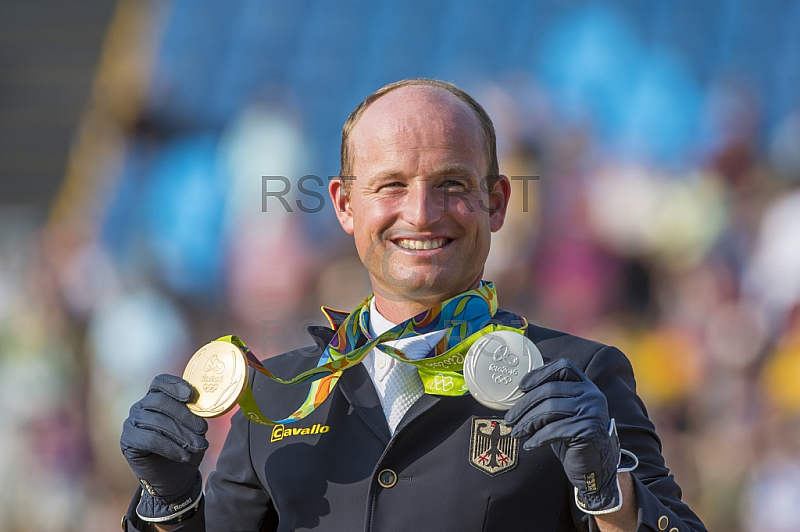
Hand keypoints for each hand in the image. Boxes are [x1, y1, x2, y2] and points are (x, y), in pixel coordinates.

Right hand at [121, 374, 208, 520]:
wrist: (174, 477)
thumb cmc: (185, 446)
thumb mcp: (194, 426)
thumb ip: (195, 412)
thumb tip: (206, 402)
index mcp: (156, 396)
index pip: (161, 381)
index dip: (175, 385)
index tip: (191, 395)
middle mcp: (141, 406)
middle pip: (160, 401)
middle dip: (185, 415)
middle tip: (203, 429)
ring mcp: (132, 422)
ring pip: (157, 421)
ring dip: (182, 434)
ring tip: (199, 446)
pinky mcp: (128, 440)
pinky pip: (149, 439)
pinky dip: (170, 447)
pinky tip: (184, 455)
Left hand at [504, 359, 620, 513]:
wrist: (595, 466)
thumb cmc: (573, 437)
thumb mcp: (563, 413)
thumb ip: (549, 399)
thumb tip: (517, 395)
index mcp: (585, 386)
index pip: (563, 367)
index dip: (540, 373)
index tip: (521, 387)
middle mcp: (591, 395)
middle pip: (549, 390)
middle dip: (524, 405)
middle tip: (509, 419)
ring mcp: (592, 412)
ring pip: (549, 409)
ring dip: (527, 422)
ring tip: (515, 432)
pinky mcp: (588, 430)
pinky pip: (554, 430)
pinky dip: (537, 438)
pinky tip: (528, 445)